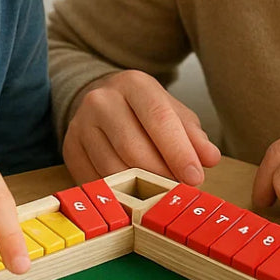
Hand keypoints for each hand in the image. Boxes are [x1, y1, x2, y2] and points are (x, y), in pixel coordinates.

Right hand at [62, 70, 220, 184]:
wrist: (101, 103)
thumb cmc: (144, 111)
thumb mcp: (173, 114)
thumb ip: (193, 136)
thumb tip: (209, 158)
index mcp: (133, 84)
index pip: (159, 119)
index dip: (179, 152)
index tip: (195, 177)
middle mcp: (102, 100)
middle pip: (134, 148)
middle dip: (161, 175)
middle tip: (179, 192)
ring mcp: (81, 124)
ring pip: (113, 168)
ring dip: (140, 189)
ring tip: (160, 194)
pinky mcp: (70, 148)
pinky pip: (95, 180)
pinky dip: (118, 193)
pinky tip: (134, 195)